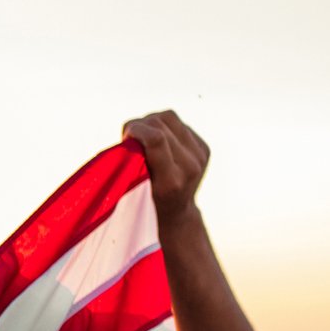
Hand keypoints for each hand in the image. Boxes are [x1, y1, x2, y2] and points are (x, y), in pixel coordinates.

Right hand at [122, 110, 209, 227]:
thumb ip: (133, 161)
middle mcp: (191, 166)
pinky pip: (179, 124)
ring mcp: (200, 156)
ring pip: (170, 117)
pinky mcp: (204, 148)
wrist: (177, 213)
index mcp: (172, 180)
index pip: (156, 139)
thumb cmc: (147, 200)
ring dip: (151, 121)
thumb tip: (133, 128)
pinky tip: (158, 139)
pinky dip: (164, 127)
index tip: (125, 134)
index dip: (137, 128)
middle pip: (161, 124)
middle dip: (140, 124)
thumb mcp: (135, 188)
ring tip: (142, 133)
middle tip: (129, 135)